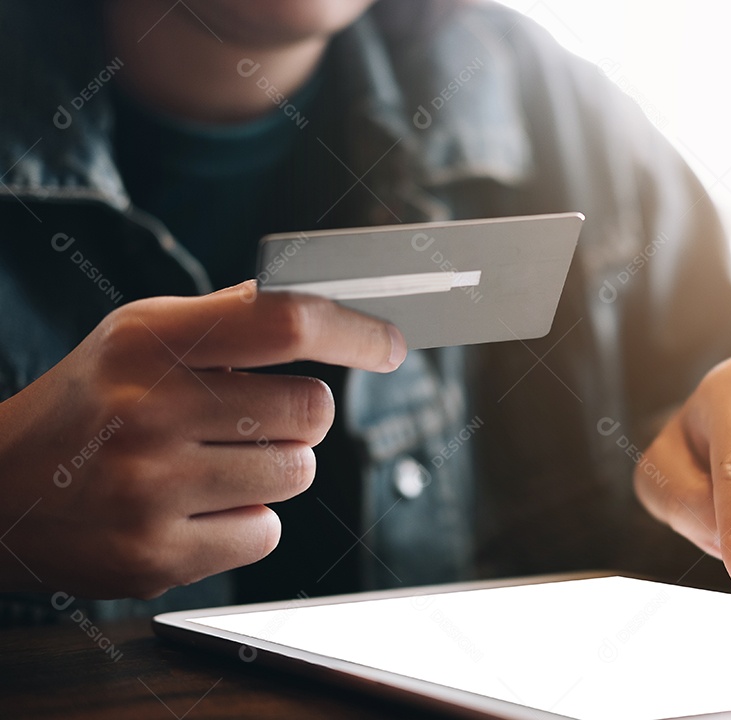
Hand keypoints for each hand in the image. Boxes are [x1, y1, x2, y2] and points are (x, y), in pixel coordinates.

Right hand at [0, 280, 405, 598]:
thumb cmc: (89, 403)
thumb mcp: (139, 335)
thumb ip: (227, 317)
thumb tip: (320, 300)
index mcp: (151, 344)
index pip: (285, 323)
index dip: (353, 332)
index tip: (388, 343)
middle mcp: (149, 412)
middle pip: (311, 411)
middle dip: (303, 416)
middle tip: (260, 417)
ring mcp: (150, 490)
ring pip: (297, 473)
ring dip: (277, 468)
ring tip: (216, 462)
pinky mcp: (156, 555)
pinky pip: (265, 532)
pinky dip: (248, 519)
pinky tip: (198, 506)